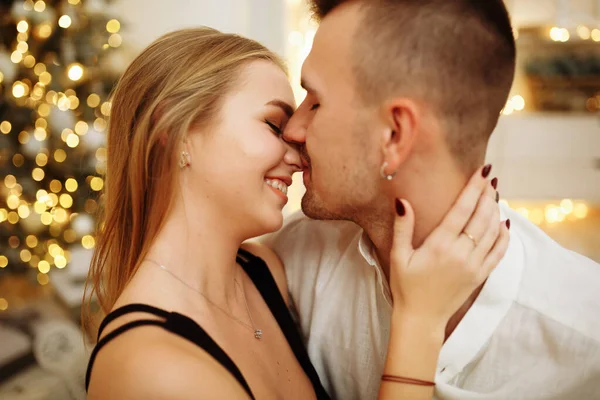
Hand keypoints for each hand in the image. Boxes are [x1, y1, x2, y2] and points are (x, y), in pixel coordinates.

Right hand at [389, 165, 508, 329]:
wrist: (421, 318)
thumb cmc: (406, 286)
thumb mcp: (398, 256)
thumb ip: (403, 228)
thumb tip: (402, 201)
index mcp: (440, 245)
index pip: (462, 209)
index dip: (474, 188)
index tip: (482, 172)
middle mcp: (461, 253)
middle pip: (481, 216)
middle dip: (487, 194)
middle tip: (491, 178)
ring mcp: (474, 265)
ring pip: (492, 231)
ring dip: (496, 211)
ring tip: (494, 195)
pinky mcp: (480, 276)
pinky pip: (499, 252)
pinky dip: (504, 236)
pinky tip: (504, 223)